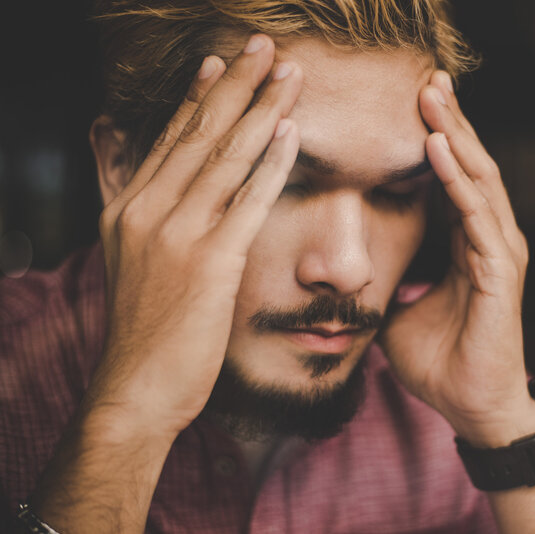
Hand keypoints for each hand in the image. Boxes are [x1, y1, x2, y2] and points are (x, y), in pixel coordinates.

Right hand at [87, 34, 302, 439]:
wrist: (137, 386)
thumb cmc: (146, 329)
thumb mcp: (129, 261)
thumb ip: (139, 211)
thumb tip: (144, 174)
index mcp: (127, 208)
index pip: (169, 138)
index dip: (198, 97)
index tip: (220, 63)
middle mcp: (146, 211)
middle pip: (198, 134)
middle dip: (235, 86)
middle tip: (263, 48)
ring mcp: (175, 233)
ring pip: (224, 156)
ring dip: (260, 110)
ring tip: (288, 75)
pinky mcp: (209, 262)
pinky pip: (247, 200)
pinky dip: (270, 163)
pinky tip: (290, 132)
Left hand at [378, 71, 534, 445]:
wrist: (471, 405)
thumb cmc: (441, 361)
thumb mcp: (401, 312)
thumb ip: (388, 285)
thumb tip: (353, 277)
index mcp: (468, 244)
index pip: (454, 180)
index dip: (438, 140)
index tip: (414, 104)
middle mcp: (489, 239)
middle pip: (470, 167)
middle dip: (449, 121)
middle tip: (428, 79)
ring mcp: (499, 253)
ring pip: (479, 179)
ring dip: (455, 136)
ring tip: (433, 96)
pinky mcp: (501, 272)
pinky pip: (477, 216)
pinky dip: (458, 180)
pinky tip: (439, 148)